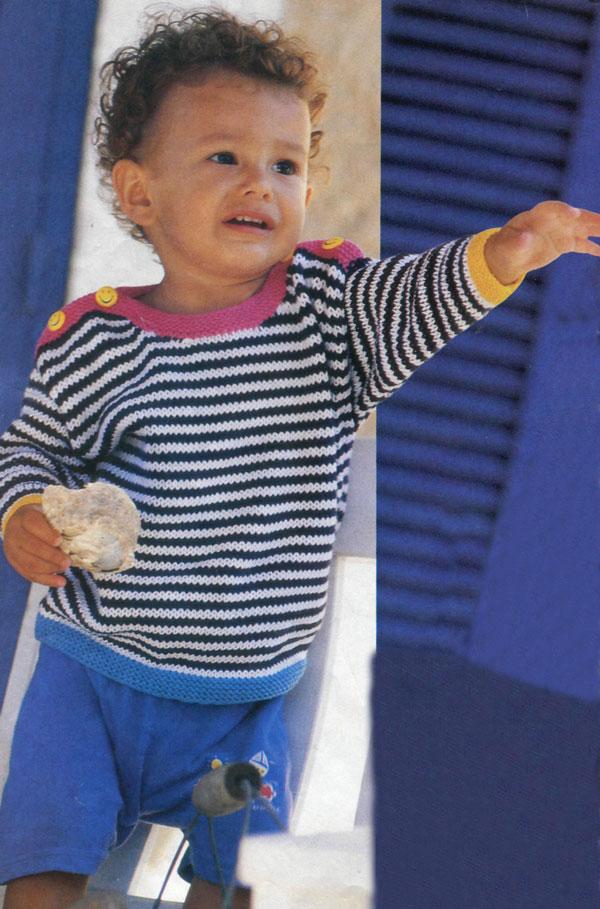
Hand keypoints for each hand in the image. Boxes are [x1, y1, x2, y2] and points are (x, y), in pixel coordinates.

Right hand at [3, 504, 69, 586]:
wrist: (18, 525)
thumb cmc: (40, 519)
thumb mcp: (47, 513)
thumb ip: (59, 521)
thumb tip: (82, 528)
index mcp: (24, 518)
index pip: (33, 524)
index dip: (46, 534)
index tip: (60, 540)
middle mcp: (16, 535)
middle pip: (31, 546)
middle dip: (51, 555)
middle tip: (68, 561)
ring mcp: (14, 551)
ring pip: (30, 563)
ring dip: (50, 568)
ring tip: (65, 569)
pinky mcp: (17, 565)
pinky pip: (30, 575)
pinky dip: (47, 580)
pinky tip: (61, 582)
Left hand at [484, 200, 599, 284]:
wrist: (508, 256)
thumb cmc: (504, 248)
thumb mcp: (507, 246)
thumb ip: (516, 242)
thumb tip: (525, 239)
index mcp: (536, 216)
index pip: (553, 209)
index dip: (564, 210)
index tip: (574, 214)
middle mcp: (553, 221)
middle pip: (575, 216)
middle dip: (590, 218)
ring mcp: (560, 231)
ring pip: (583, 228)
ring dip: (597, 229)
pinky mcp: (564, 243)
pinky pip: (582, 244)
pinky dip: (593, 247)